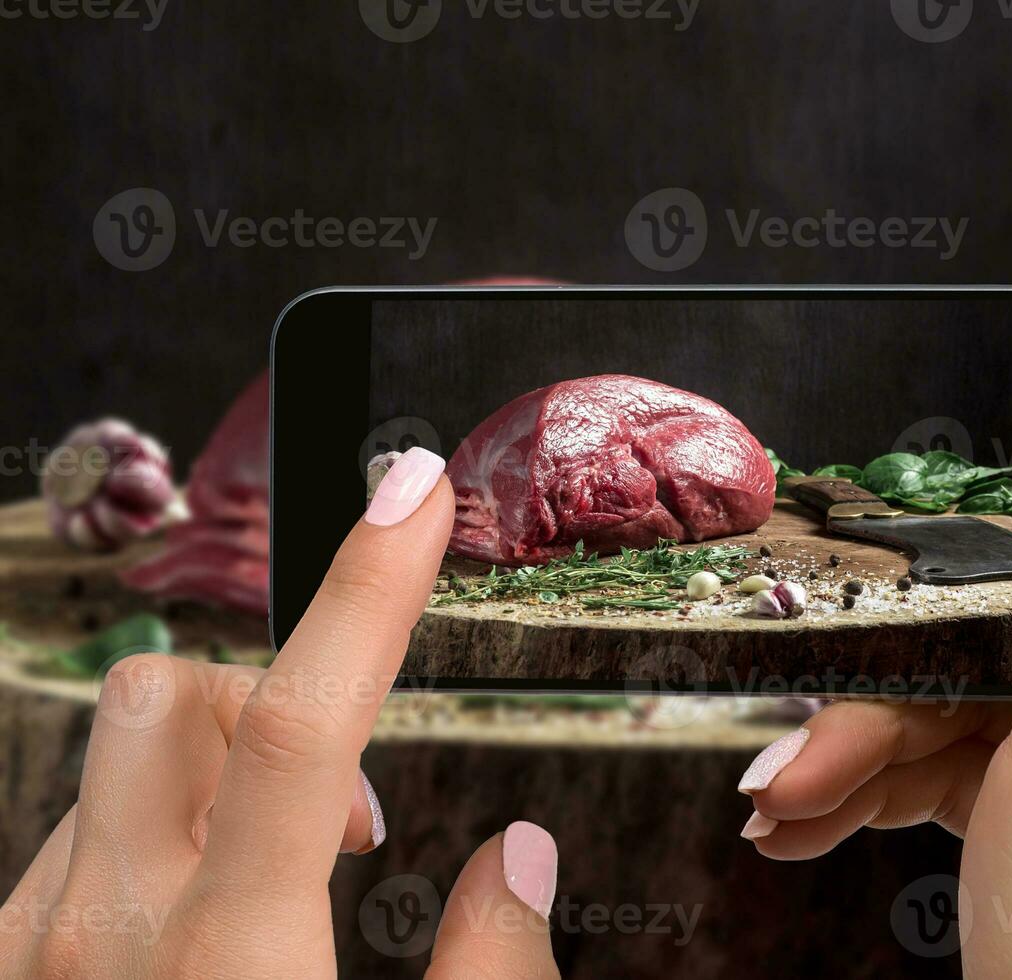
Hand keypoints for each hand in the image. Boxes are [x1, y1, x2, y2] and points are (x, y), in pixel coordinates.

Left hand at [1, 448, 560, 978]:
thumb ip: (487, 968)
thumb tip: (516, 858)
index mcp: (233, 961)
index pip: (303, 722)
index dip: (367, 586)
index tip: (413, 494)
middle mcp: (109, 931)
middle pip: (166, 695)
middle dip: (262, 697)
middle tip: (334, 806)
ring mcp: (39, 948)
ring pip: (117, 760)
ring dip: (212, 778)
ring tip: (269, 884)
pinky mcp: (1, 965)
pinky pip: (69, 835)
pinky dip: (143, 836)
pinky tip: (186, 921)